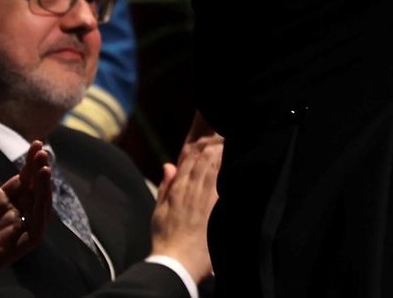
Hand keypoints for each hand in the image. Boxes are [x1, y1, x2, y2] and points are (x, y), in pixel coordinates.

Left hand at [0, 142, 51, 296]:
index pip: (21, 181)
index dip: (30, 164)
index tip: (35, 143)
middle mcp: (10, 217)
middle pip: (34, 190)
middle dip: (40, 169)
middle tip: (42, 148)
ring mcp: (14, 233)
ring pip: (40, 207)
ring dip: (45, 187)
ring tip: (44, 167)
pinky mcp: (15, 250)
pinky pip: (36, 229)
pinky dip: (41, 210)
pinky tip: (40, 192)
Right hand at [149, 117, 223, 280]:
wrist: (175, 262)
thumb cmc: (166, 238)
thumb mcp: (160, 211)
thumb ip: (166, 187)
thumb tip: (169, 165)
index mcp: (177, 190)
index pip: (188, 160)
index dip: (199, 145)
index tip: (209, 135)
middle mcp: (190, 191)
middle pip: (203, 160)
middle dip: (214, 144)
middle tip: (224, 130)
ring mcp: (203, 199)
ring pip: (213, 169)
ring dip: (221, 152)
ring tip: (230, 138)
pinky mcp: (214, 209)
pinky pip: (221, 184)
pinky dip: (226, 170)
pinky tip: (233, 160)